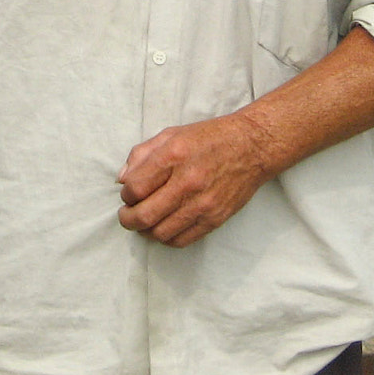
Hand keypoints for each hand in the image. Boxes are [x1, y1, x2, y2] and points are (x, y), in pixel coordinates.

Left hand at [117, 112, 274, 246]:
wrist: (252, 147)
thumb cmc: (208, 138)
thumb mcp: (171, 134)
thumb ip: (141, 155)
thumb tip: (121, 180)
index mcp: (173, 157)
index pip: (135, 188)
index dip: (125, 194)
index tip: (128, 193)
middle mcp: (188, 183)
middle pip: (144, 216)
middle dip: (128, 219)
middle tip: (127, 215)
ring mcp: (203, 204)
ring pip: (160, 233)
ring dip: (145, 231)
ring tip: (145, 221)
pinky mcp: (215, 218)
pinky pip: (181, 240)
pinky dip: (166, 238)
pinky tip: (164, 226)